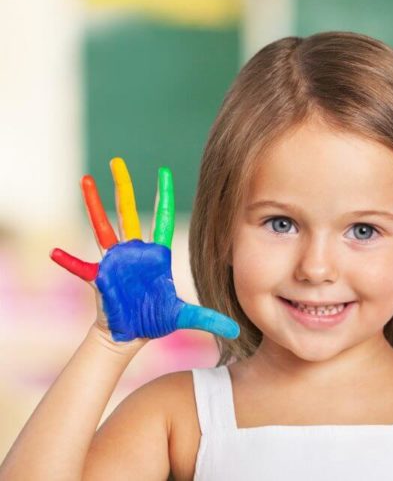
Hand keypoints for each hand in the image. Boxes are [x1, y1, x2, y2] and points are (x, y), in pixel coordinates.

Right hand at [50, 158, 239, 342]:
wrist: (130, 335)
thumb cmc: (155, 320)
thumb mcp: (183, 317)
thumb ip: (207, 319)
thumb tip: (234, 330)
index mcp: (156, 255)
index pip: (163, 218)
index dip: (163, 196)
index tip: (164, 171)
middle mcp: (134, 251)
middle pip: (128, 212)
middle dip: (124, 186)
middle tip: (117, 161)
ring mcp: (114, 261)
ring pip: (102, 226)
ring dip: (93, 204)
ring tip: (85, 180)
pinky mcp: (99, 277)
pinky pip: (81, 267)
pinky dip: (69, 261)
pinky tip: (54, 252)